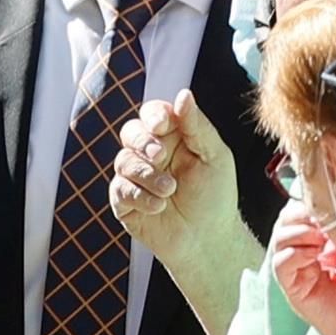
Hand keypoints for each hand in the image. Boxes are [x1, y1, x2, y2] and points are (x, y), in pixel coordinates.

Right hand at [110, 91, 239, 267]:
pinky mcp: (124, 201)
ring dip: (147, 175)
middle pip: (130, 133)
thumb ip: (197, 126)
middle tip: (160, 157)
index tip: (162, 124)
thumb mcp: (214, 157)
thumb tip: (182, 94)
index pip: (153, 114)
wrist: (207, 240)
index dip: (153, 115)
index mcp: (172, 138)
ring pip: (124, 162)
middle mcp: (150, 154)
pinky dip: (140, 197)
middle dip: (143, 142)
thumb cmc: (215, 197)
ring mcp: (135, 177)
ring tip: (170, 191)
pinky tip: (159, 206)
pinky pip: (120, 189)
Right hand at [268, 200, 335, 334]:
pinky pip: (281, 263)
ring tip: (323, 241)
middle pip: (285, 221)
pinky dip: (297, 255)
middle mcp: (299, 252)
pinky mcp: (291, 287)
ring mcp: (293, 270)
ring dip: (302, 234)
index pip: (298, 211)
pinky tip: (318, 258)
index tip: (330, 205)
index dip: (309, 204)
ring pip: (280, 238)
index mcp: (314, 240)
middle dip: (303, 215)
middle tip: (324, 221)